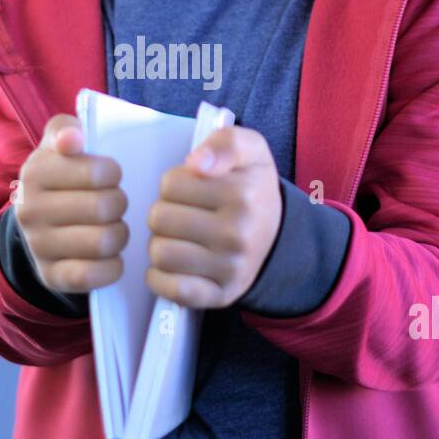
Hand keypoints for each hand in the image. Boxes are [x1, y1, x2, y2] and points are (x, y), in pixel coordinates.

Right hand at [14, 114, 128, 292]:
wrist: (36, 224)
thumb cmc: (62, 176)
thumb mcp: (58, 144)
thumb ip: (65, 128)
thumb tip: (72, 139)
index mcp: (35, 172)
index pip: (99, 172)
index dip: (114, 174)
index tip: (109, 176)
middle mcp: (30, 210)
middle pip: (105, 208)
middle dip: (120, 204)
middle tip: (115, 204)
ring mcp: (38, 246)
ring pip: (104, 242)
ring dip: (120, 235)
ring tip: (114, 227)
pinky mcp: (50, 276)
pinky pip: (94, 275)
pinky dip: (112, 266)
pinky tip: (110, 256)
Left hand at [145, 124, 282, 308]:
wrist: (278, 236)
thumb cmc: (252, 189)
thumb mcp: (250, 150)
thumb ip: (226, 142)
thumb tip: (196, 162)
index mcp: (243, 194)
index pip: (171, 183)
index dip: (175, 183)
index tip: (192, 189)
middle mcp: (238, 234)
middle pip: (159, 218)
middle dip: (165, 213)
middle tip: (183, 214)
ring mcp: (229, 269)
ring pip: (160, 254)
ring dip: (161, 244)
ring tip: (179, 238)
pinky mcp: (219, 296)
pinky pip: (171, 290)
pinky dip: (161, 278)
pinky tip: (173, 265)